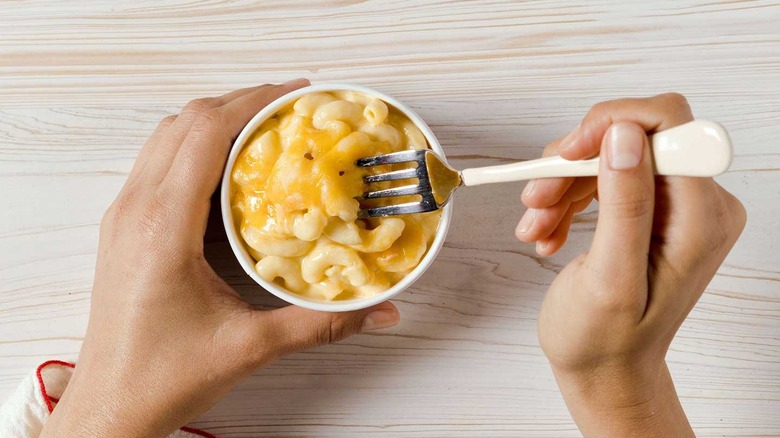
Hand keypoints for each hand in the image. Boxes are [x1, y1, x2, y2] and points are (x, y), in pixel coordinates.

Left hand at [40, 80, 400, 437]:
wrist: (112, 404)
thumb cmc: (166, 375)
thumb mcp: (250, 346)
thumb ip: (321, 323)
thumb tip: (381, 310)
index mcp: (163, 226)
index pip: (205, 133)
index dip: (254, 102)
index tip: (297, 93)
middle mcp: (136, 209)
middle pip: (185, 122)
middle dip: (240, 101)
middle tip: (291, 105)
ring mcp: (124, 215)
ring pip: (166, 136)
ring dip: (214, 119)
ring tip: (264, 124)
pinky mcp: (124, 227)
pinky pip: (158, 161)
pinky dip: (195, 145)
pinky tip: (228, 165)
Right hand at [519, 94, 745, 435]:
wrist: (604, 368)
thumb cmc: (605, 339)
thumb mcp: (611, 278)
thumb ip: (624, 205)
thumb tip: (625, 133)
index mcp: (702, 217)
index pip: (671, 123)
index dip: (613, 124)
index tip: (567, 154)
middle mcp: (696, 203)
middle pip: (632, 137)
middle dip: (575, 162)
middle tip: (536, 198)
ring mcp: (673, 206)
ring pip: (609, 155)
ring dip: (562, 184)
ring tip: (535, 223)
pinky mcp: (649, 209)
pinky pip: (602, 176)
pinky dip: (567, 197)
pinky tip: (547, 229)